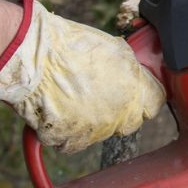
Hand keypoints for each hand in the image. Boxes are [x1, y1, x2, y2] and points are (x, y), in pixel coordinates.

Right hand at [0, 0, 164, 153]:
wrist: (32, 56)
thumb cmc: (70, 46)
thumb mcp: (115, 49)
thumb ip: (132, 69)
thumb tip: (138, 75)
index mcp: (134, 90)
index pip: (155, 104)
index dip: (145, 97)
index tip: (135, 93)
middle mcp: (119, 114)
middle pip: (130, 123)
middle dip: (120, 111)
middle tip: (99, 94)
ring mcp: (94, 130)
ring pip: (100, 133)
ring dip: (90, 121)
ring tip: (71, 97)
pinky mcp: (68, 139)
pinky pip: (71, 142)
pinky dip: (64, 131)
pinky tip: (56, 110)